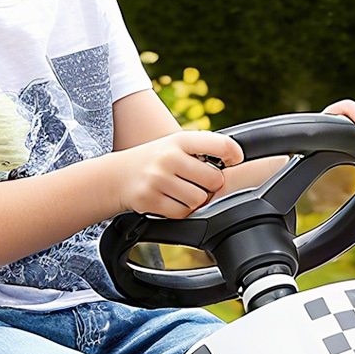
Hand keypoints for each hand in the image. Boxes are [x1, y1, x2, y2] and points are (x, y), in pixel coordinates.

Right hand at [115, 126, 244, 218]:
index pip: (221, 145)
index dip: (234, 155)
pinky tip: (172, 200)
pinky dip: (181, 210)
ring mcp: (158, 179)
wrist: (118, 175)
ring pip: (199, 200)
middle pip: (214, 180)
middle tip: (198, 181)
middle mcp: (169, 157)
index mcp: (180, 140)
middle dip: (210, 184)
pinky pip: (182, 213)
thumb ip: (204, 148)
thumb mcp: (176, 144)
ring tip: (183, 191)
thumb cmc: (156, 160)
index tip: (233, 161)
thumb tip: (236, 159)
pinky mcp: (150, 200)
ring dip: (195, 200)